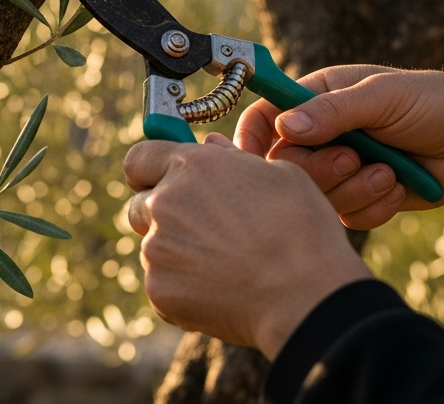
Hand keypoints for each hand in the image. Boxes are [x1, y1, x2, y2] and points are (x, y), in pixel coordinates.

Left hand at [124, 138, 371, 357]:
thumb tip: (210, 147)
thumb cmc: (301, 230)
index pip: (138, 158)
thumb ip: (232, 158)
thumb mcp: (279, 175)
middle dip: (162, 214)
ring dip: (177, 253)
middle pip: (139, 205)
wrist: (305, 297)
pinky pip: (163, 284)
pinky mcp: (159, 291)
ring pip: (154, 248)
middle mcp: (163, 204)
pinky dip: (184, 287)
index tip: (162, 181)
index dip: (148, 170)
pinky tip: (223, 291)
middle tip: (203, 229)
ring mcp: (156, 251)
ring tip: (225, 266)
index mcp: (190, 167)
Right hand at [235, 66, 443, 229]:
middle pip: (284, 165)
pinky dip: (373, 206)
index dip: (252, 138)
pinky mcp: (359, 198)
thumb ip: (333, 110)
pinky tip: (398, 188)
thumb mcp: (383, 97)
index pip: (264, 115)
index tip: (255, 157)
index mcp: (319, 97)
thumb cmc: (435, 105)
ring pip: (314, 196)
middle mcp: (323, 134)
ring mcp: (339, 168)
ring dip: (353, 188)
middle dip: (320, 168)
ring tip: (388, 172)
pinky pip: (344, 218)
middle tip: (354, 158)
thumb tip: (284, 126)